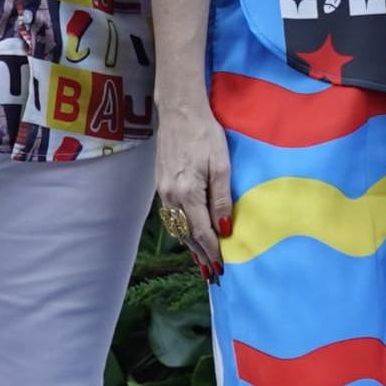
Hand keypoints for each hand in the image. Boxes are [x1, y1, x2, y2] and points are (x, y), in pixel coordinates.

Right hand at [151, 98, 231, 279]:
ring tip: (202, 261)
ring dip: (190, 245)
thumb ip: (221, 198)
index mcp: (187, 193)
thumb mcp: (221, 165)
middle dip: (200, 255)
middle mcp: (171, 196)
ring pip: (177, 227)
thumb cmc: (205, 134)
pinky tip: (190, 234)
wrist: (179, 111)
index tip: (221, 268)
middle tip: (212, 274)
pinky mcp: (161, 184)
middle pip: (186, 234)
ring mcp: (163, 191)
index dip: (212, 251)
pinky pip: (171, 215)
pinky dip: (182, 229)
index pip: (202, 232)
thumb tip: (224, 228)